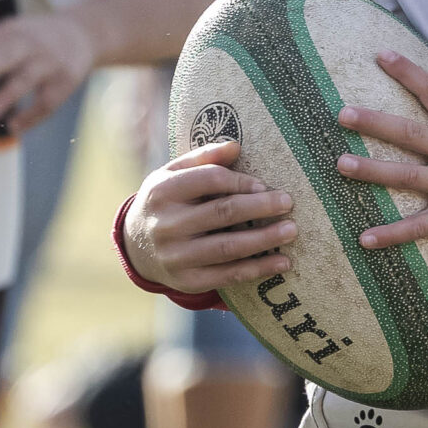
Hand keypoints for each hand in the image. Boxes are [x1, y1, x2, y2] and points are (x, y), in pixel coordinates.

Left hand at [0, 12, 96, 129]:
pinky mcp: (65, 82)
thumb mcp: (7, 33)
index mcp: (11, 31)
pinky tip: (13, 128)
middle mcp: (30, 44)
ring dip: (6, 97)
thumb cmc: (34, 38)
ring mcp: (49, 63)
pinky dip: (31, 116)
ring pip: (26, 79)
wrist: (82, 34)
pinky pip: (47, 101)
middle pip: (6, 55)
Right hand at [121, 138, 296, 293]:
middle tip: (288, 202)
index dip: (240, 181)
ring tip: (291, 230)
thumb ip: (203, 158)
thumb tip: (236, 146)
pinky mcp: (188, 281)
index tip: (264, 185)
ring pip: (229, 247)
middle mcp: (166, 225)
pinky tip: (282, 262)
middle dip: (260, 207)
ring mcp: (176, 256)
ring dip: (265, 239)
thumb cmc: (165, 203)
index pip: (209, 179)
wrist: (137, 248)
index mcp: (162, 191)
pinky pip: (229, 275)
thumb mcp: (171, 174)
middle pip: (222, 212)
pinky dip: (259, 268)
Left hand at [334, 56, 427, 254]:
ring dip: (372, 171)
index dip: (408, 71)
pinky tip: (365, 239)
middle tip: (342, 114)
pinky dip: (391, 234)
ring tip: (341, 164)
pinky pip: (418, 227)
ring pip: (407, 176)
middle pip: (410, 133)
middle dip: (374, 123)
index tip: (381, 54)